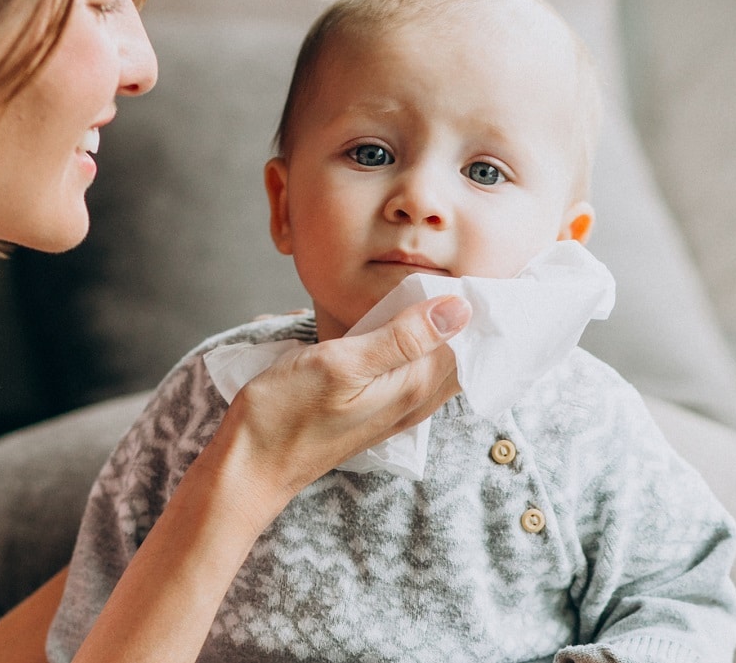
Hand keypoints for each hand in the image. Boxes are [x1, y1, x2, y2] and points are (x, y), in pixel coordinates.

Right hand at [220, 294, 468, 513]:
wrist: (253, 463)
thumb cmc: (287, 412)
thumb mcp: (342, 363)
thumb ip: (402, 337)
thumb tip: (460, 309)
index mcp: (413, 386)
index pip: (467, 342)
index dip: (477, 307)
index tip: (482, 272)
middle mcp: (413, 402)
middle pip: (460, 356)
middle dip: (471, 322)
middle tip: (473, 279)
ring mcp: (395, 410)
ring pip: (438, 367)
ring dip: (448, 335)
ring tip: (447, 296)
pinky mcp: (374, 410)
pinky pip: (414, 376)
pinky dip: (423, 350)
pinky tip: (410, 331)